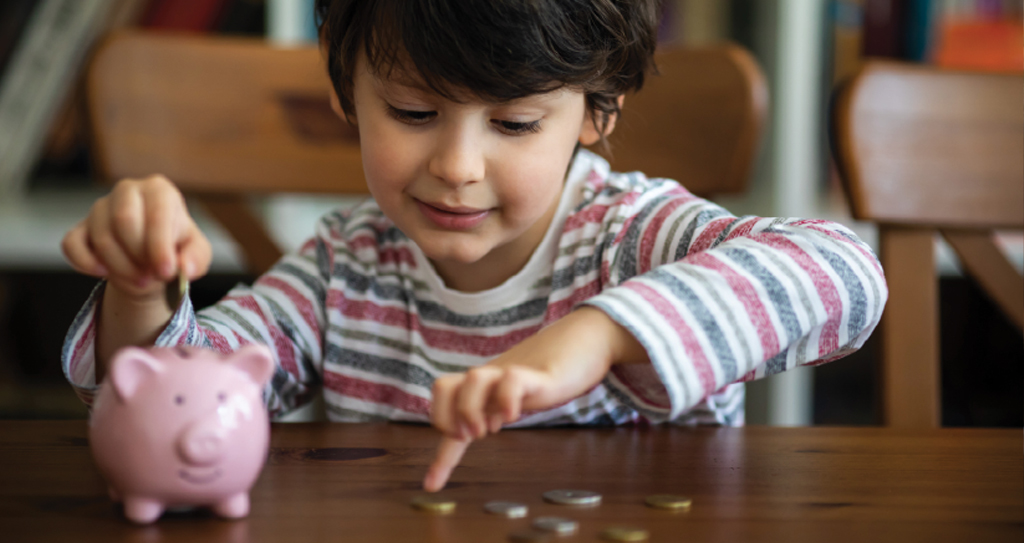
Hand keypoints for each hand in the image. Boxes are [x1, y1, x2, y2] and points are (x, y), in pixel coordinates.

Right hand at [62, 175, 210, 300]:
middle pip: (124, 221)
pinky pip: (72, 245)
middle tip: (152, 277)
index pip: (156, 213)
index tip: (166, 272)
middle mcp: (127, 191)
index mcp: (159, 190)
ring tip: (140, 280)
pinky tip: (105, 273)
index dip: (160, 246)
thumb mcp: (197, 253)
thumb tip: (186, 267)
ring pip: (101, 237)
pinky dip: (87, 264)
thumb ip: (197, 258)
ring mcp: (100, 208)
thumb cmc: (176, 249)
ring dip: (120, 267)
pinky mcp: (79, 227)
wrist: (151, 259)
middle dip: (139, 256)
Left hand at [423, 307, 648, 491]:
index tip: (432, 486)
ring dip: (471, 410)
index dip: (441, 456)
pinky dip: (507, 399)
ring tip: (491, 429)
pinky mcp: (538, 374)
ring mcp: (512, 373)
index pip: (447, 414)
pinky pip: (513, 380)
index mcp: (483, 389)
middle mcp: (491, 379)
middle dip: (445, 418)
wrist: (584, 341)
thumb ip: (492, 411)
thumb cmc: (547, 374)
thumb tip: (471, 431)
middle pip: (443, 385)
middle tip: (469, 437)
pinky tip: (513, 416)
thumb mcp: (513, 397)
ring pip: (474, 378)